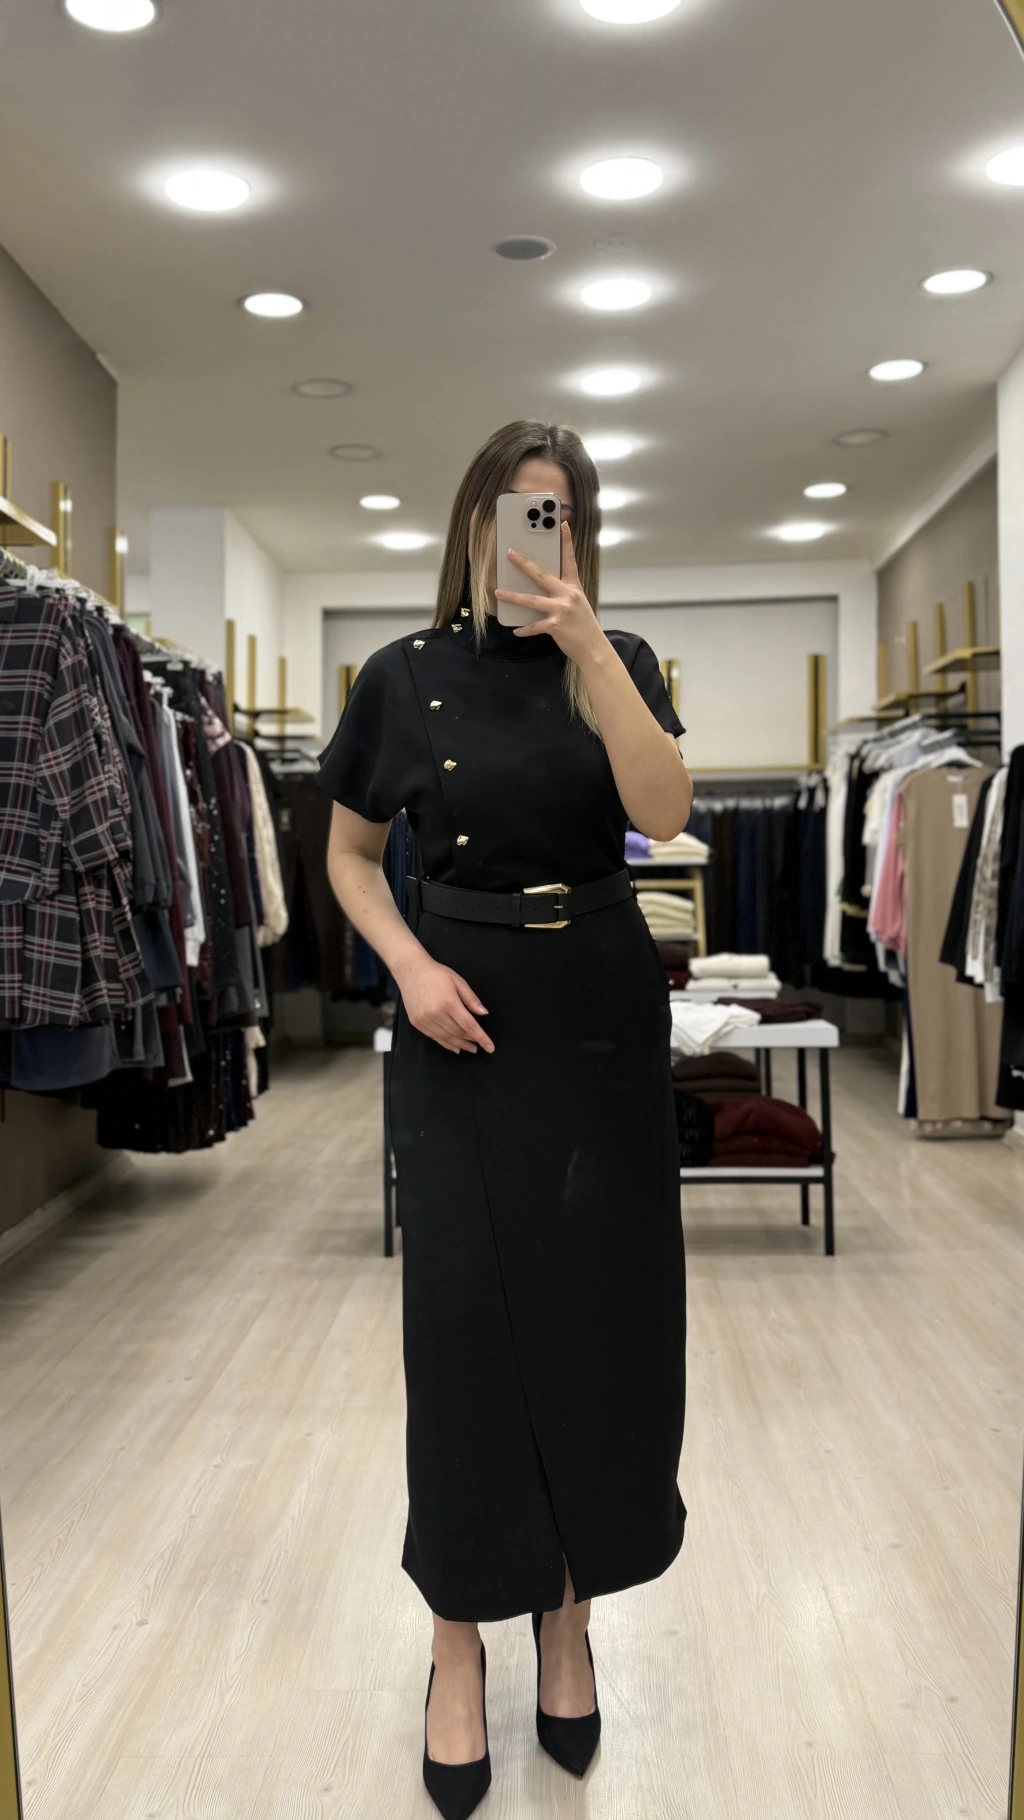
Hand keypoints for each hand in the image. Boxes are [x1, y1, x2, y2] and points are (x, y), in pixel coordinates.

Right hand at [396, 953, 494, 1054]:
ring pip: (446, 1038)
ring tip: (470, 1048)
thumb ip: (471, 999)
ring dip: (460, 1045)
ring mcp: (424, 1020)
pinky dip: (446, 1044)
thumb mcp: (458, 981)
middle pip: (458, 1033)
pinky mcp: (417, 1023)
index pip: (469, 1025)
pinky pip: (434, 1037)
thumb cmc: (436, 974)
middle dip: (470, 1041)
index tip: (490, 1048)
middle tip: (479, 1045)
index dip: (481, 1037)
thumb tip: (484, 1013)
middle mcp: (436, 1014)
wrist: (410, 971)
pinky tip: (455, 1047)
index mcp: (449, 1002)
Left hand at [495, 521, 606, 665]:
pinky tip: (516, 631)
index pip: (570, 559)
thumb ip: (562, 593)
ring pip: (531, 600)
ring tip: (498, 592)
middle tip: (510, 553)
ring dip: (513, 596)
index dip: (566, 541)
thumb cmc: (584, 626)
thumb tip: (541, 588)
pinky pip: (534, 626)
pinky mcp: (555, 626)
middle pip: (542, 575)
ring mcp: (561, 610)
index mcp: (574, 587)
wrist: (594, 649)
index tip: (562, 524)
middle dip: (524, 563)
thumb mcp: (577, 604)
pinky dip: (524, 629)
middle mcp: (568, 595)